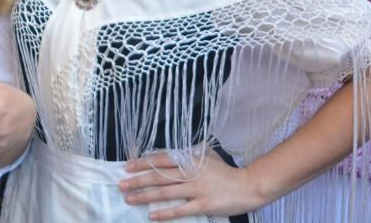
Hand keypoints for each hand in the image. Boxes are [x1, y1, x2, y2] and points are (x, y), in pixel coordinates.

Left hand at [118, 149, 265, 219]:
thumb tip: (169, 154)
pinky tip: (152, 216)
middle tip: (121, 184)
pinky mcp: (203, 205)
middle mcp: (190, 173)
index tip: (127, 166)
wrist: (248, 185)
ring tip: (130, 199)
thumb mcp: (206, 156)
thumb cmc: (226, 171)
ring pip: (166, 192)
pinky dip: (165, 213)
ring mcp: (196, 189)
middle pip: (159, 176)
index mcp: (189, 160)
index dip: (143, 162)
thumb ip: (188, 155)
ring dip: (146, 196)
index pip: (161, 159)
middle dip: (138, 180)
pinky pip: (180, 210)